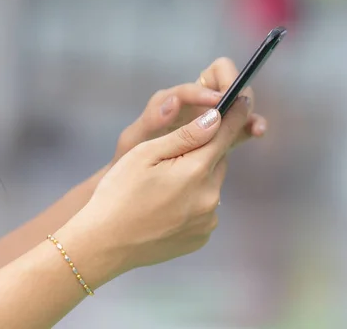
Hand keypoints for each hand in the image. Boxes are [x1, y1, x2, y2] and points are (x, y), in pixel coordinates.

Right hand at [61, 96, 250, 277]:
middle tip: (172, 158)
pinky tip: (167, 207)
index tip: (242, 101)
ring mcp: (207, 220)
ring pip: (210, 185)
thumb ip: (185, 136)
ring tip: (164, 188)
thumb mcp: (145, 155)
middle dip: (202, 154)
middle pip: (216, 161)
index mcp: (196, 171)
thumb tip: (215, 118)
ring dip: (197, 179)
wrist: (104, 245)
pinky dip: (193, 203)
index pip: (225, 135)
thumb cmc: (118, 193)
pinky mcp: (202, 237)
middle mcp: (210, 196)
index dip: (234, 116)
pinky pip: (205, 209)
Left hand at [112, 58, 267, 165]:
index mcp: (177, 98)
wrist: (132, 186)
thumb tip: (175, 102)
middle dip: (237, 90)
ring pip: (236, 104)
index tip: (219, 102)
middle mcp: (196, 103)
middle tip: (242, 107)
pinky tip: (258, 133)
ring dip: (248, 111)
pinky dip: (250, 126)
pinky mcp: (221, 137)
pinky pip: (240, 126)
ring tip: (257, 127)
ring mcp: (210, 119)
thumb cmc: (128, 162)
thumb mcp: (133, 140)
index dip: (211, 89)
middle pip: (226, 81)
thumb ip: (152, 120)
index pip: (202, 79)